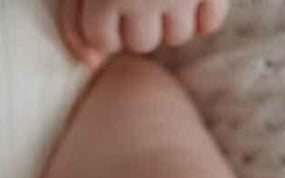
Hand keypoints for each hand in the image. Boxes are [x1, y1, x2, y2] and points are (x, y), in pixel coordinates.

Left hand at [59, 0, 228, 66]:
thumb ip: (74, 14)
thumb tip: (89, 64)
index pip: (104, 40)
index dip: (107, 24)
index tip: (112, 1)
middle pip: (142, 43)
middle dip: (141, 22)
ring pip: (177, 37)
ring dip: (173, 19)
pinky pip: (211, 23)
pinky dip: (205, 13)